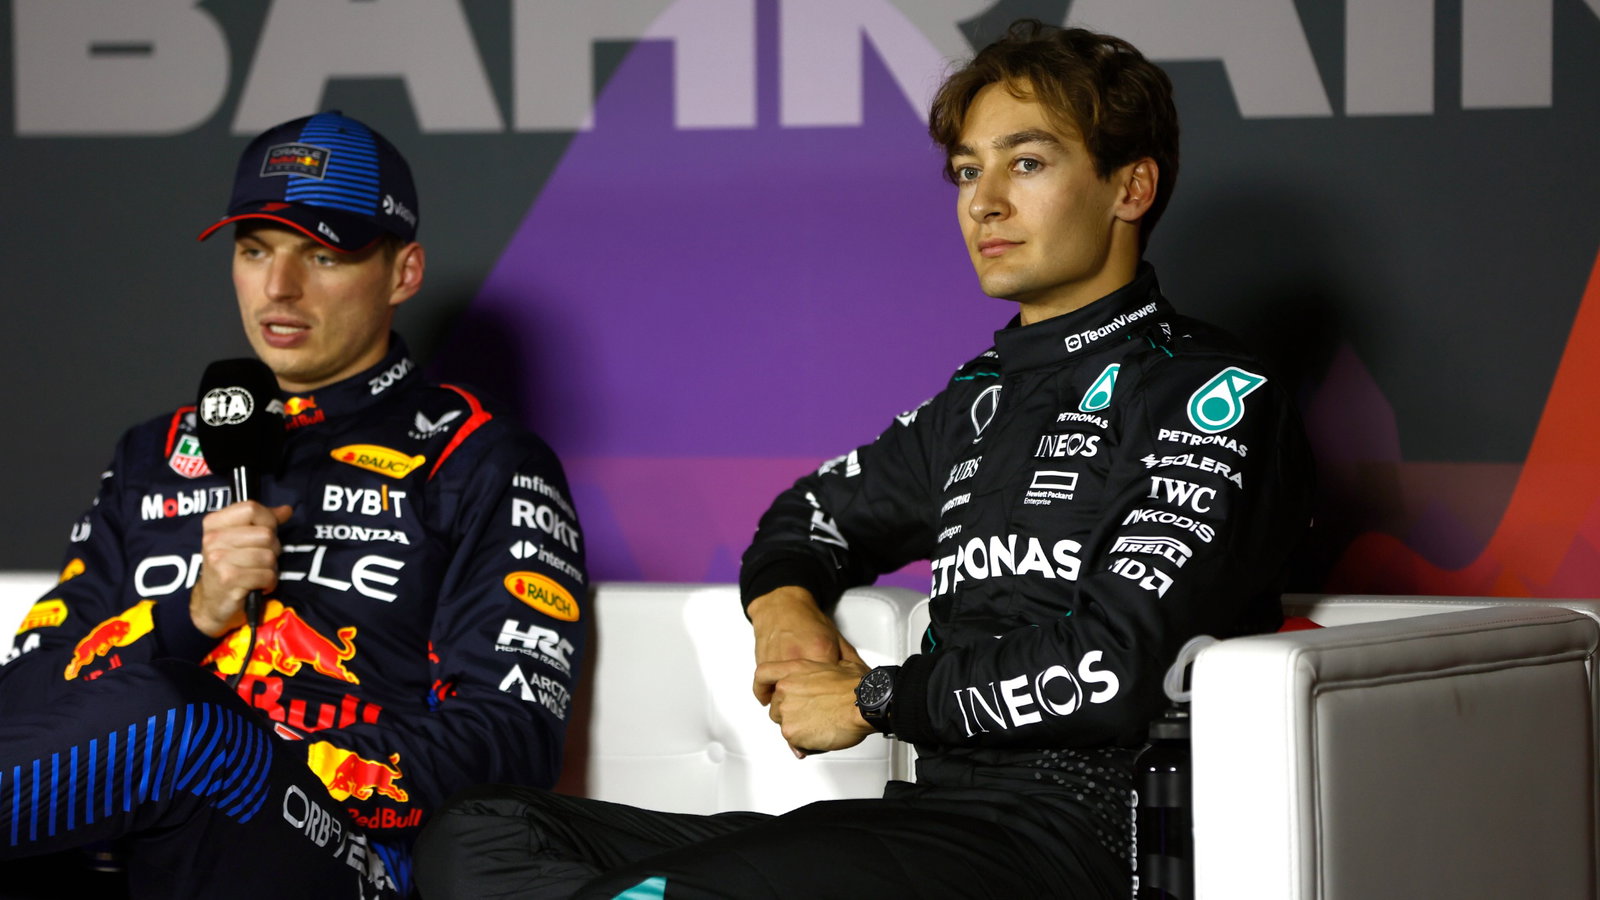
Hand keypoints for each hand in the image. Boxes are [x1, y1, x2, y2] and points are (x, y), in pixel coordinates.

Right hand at [190, 502, 291, 636]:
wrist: (211, 602)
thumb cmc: (230, 566)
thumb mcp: (240, 539)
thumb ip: (263, 521)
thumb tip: (286, 509)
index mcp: (214, 523)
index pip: (251, 508)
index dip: (268, 519)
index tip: (268, 531)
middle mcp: (213, 539)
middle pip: (265, 534)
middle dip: (272, 548)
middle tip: (261, 559)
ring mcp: (219, 559)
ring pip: (269, 556)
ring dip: (271, 568)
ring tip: (258, 573)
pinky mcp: (228, 579)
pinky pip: (267, 575)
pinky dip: (269, 582)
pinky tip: (258, 585)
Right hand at [747, 586, 863, 704]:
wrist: (781, 606)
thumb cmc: (808, 621)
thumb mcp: (836, 638)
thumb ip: (851, 662)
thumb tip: (867, 680)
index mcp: (820, 652)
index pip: (831, 689)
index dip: (836, 701)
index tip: (837, 704)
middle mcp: (797, 659)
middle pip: (805, 699)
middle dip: (812, 709)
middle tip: (818, 711)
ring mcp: (777, 664)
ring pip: (783, 699)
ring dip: (790, 707)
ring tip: (797, 708)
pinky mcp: (762, 667)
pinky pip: (765, 693)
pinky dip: (770, 699)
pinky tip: (775, 701)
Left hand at [758, 657, 873, 757]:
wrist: (864, 704)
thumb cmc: (856, 687)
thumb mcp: (838, 665)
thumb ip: (822, 672)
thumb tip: (829, 676)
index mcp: (794, 669)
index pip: (763, 674)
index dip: (761, 688)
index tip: (763, 696)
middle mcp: (785, 689)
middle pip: (776, 707)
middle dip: (792, 715)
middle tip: (814, 716)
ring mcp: (786, 711)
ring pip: (786, 726)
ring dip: (801, 730)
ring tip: (823, 726)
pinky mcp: (791, 732)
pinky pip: (795, 743)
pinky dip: (808, 744)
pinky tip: (824, 735)